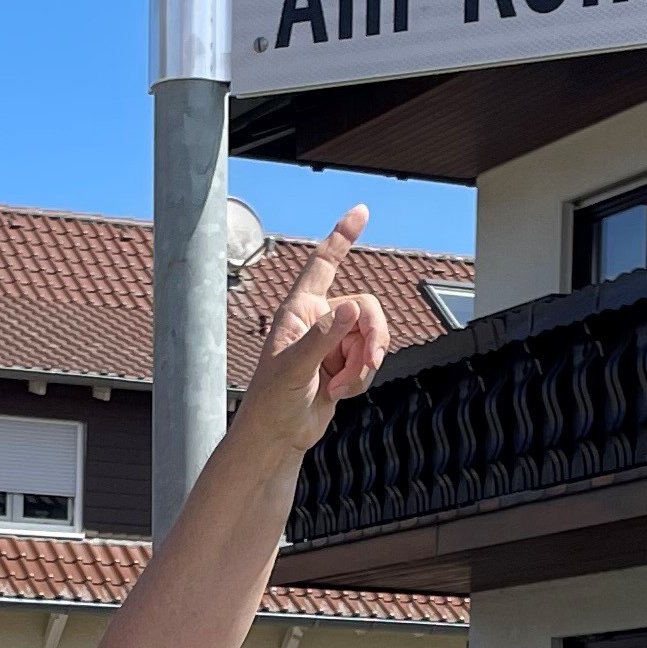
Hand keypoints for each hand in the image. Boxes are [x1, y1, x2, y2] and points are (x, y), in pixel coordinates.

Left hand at [241, 205, 391, 451]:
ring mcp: (332, 341)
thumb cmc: (273, 401)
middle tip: (369, 362)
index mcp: (298, 310)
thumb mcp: (295, 369)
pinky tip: (338, 395)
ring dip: (364, 365)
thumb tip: (351, 307)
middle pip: (366, 308)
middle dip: (373, 336)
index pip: (323, 264)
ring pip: (373, 336)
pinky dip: (361, 379)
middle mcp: (318, 319)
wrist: (278, 435)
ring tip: (340, 388)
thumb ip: (323, 338)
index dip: (342, 236)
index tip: (361, 211)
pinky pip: (370, 360)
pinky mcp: (343, 362)